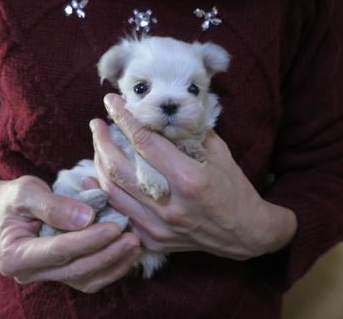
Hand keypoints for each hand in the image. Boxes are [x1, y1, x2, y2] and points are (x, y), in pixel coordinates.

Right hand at [0, 175, 140, 292]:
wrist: (13, 207)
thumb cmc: (17, 197)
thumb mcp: (26, 192)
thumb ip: (52, 205)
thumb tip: (86, 218)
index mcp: (13, 255)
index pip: (57, 251)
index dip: (87, 241)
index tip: (113, 228)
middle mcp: (29, 273)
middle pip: (74, 269)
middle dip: (106, 254)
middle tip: (132, 237)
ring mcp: (47, 276)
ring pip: (86, 278)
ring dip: (114, 263)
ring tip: (135, 243)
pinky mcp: (63, 274)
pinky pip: (90, 277)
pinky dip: (112, 266)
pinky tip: (128, 251)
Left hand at [91, 94, 296, 259]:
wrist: (246, 233)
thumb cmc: (235, 189)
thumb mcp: (219, 154)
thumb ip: (189, 133)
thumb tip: (163, 114)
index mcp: (190, 179)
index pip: (145, 142)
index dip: (124, 118)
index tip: (111, 101)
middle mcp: (170, 205)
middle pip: (120, 168)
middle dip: (102, 141)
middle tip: (96, 124)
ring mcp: (159, 227)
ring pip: (114, 193)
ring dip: (99, 165)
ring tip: (97, 146)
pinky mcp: (154, 240)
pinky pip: (120, 214)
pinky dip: (107, 193)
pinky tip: (99, 178)